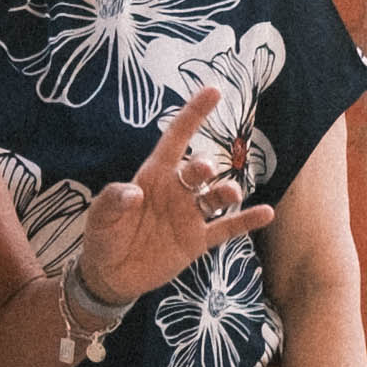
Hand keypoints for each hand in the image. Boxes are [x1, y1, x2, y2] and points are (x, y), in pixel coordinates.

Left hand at [75, 85, 274, 304]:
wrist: (111, 275)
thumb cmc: (104, 236)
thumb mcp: (100, 217)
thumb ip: (112, 201)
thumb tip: (133, 192)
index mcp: (153, 176)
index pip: (176, 138)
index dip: (193, 114)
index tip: (213, 91)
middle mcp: (177, 190)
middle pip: (199, 169)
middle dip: (204, 166)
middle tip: (202, 170)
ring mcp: (190, 214)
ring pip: (217, 196)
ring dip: (227, 192)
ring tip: (228, 194)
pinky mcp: (198, 240)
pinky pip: (227, 228)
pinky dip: (247, 221)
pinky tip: (267, 213)